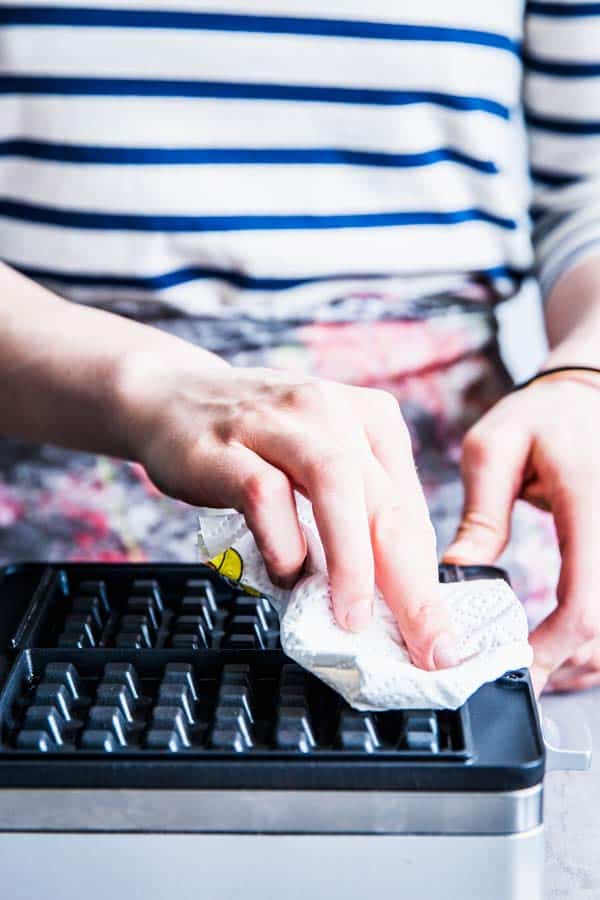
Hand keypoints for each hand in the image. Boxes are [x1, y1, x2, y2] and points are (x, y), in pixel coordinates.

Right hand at [120, 354, 458, 668]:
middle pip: (385, 503)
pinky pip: (265, 495)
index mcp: (369, 417)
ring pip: (335, 485)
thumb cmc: (254, 443)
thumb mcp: (319, 460)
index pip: (409, 508)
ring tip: (353, 616)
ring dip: (351, 561)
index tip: (438, 634)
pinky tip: (283, 573)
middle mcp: (331, 411)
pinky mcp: (227, 445)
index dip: (427, 578)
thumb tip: (388, 596)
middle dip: (412, 583)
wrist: (170, 397)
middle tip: (427, 645)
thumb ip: (355, 513)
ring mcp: (278, 422)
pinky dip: (281, 543)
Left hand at [444, 371, 599, 694]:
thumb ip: (481, 515)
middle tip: (512, 671)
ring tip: (527, 657)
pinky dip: (585, 632)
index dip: (550, 647)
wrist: (589, 395)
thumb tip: (456, 575)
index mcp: (591, 505)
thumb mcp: (494, 448)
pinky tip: (554, 635)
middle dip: (560, 660)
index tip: (513, 668)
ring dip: (575, 652)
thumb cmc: (542, 416)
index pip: (585, 601)